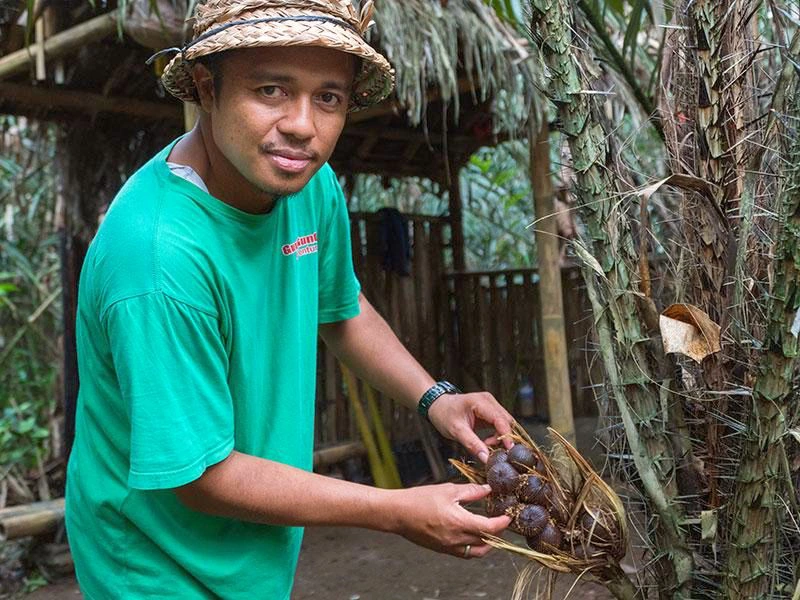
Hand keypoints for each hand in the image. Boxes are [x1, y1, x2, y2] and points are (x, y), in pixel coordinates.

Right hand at [388, 483, 510, 557]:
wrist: (397, 513)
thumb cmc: (419, 500)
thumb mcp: (448, 490)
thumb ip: (471, 491)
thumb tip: (487, 489)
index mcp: (459, 522)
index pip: (490, 528)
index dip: (503, 523)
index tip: (509, 515)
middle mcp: (456, 539)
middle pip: (487, 541)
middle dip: (498, 532)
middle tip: (502, 520)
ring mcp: (449, 547)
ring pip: (478, 551)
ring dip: (488, 543)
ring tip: (491, 530)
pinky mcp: (443, 549)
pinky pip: (466, 553)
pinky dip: (475, 547)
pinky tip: (474, 535)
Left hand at [427, 392, 514, 462]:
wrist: (438, 406)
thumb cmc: (444, 415)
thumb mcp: (456, 431)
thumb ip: (472, 444)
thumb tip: (486, 458)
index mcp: (481, 402)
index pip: (501, 419)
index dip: (507, 435)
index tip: (509, 450)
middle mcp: (489, 401)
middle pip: (507, 421)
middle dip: (503, 438)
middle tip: (493, 450)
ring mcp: (490, 405)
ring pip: (506, 423)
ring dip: (501, 437)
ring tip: (486, 445)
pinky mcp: (490, 411)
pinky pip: (500, 424)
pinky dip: (497, 434)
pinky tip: (487, 441)